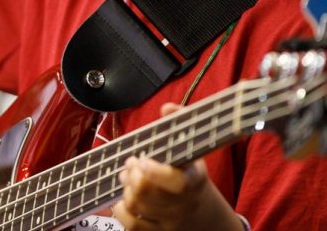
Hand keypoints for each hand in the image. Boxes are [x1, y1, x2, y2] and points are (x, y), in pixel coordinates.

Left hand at [112, 104, 208, 230]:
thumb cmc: (192, 175)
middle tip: (132, 163)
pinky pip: (132, 226)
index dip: (154, 172)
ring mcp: (170, 223)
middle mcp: (183, 205)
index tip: (143, 159)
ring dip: (126, 188)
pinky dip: (121, 210)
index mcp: (194, 181)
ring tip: (127, 176)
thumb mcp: (193, 151)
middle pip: (146, 192)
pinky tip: (123, 198)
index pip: (177, 183)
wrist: (206, 218)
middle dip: (132, 173)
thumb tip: (167, 107)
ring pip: (137, 206)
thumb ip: (180, 124)